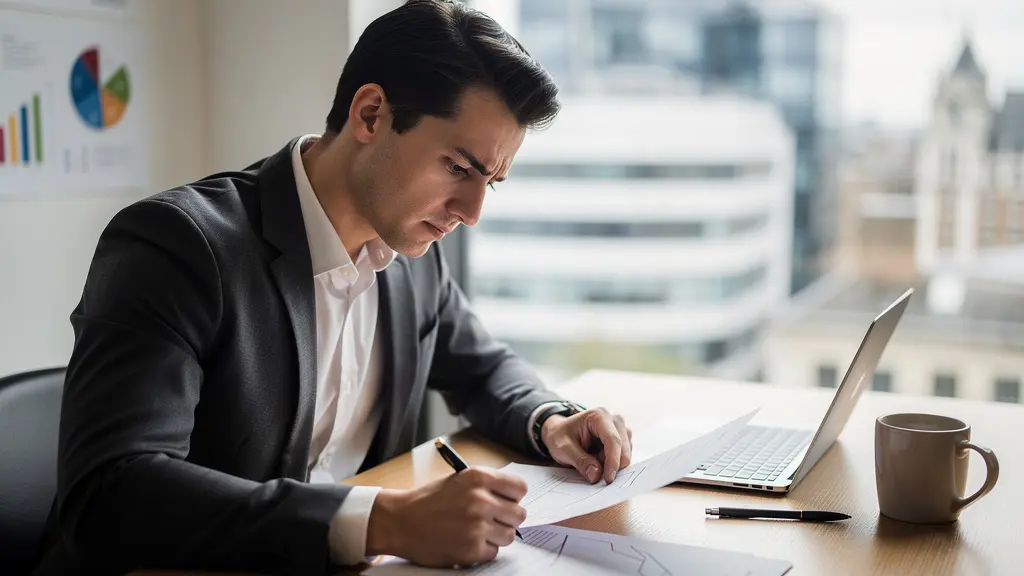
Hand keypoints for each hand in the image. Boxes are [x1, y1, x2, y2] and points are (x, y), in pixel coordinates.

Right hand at [366, 467, 527, 566]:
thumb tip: (513, 499)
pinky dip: (482, 551)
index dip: (514, 497)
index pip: (520, 488)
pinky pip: (493, 552)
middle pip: (519, 514)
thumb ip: (487, 486)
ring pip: (509, 535)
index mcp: (478, 477)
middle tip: (492, 520)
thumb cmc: (428, 501)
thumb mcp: (459, 480)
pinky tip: (466, 541)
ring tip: (476, 531)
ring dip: (496, 536)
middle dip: (507, 519)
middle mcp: (480, 500)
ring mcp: (477, 526)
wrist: (400, 522)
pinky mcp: (471, 550)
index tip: (507, 501)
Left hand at [540, 407, 632, 483]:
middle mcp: (613, 420)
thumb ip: (580, 461)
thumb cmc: (560, 435)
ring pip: (625, 453)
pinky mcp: (622, 440)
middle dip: (613, 465)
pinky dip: (612, 464)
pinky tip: (597, 462)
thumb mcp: (563, 448)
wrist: (559, 432)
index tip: (609, 479)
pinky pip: (622, 457)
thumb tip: (597, 476)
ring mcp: (620, 430)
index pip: (612, 440)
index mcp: (599, 416)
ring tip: (590, 463)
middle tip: (598, 479)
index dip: (613, 461)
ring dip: (611, 464)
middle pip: (623, 447)